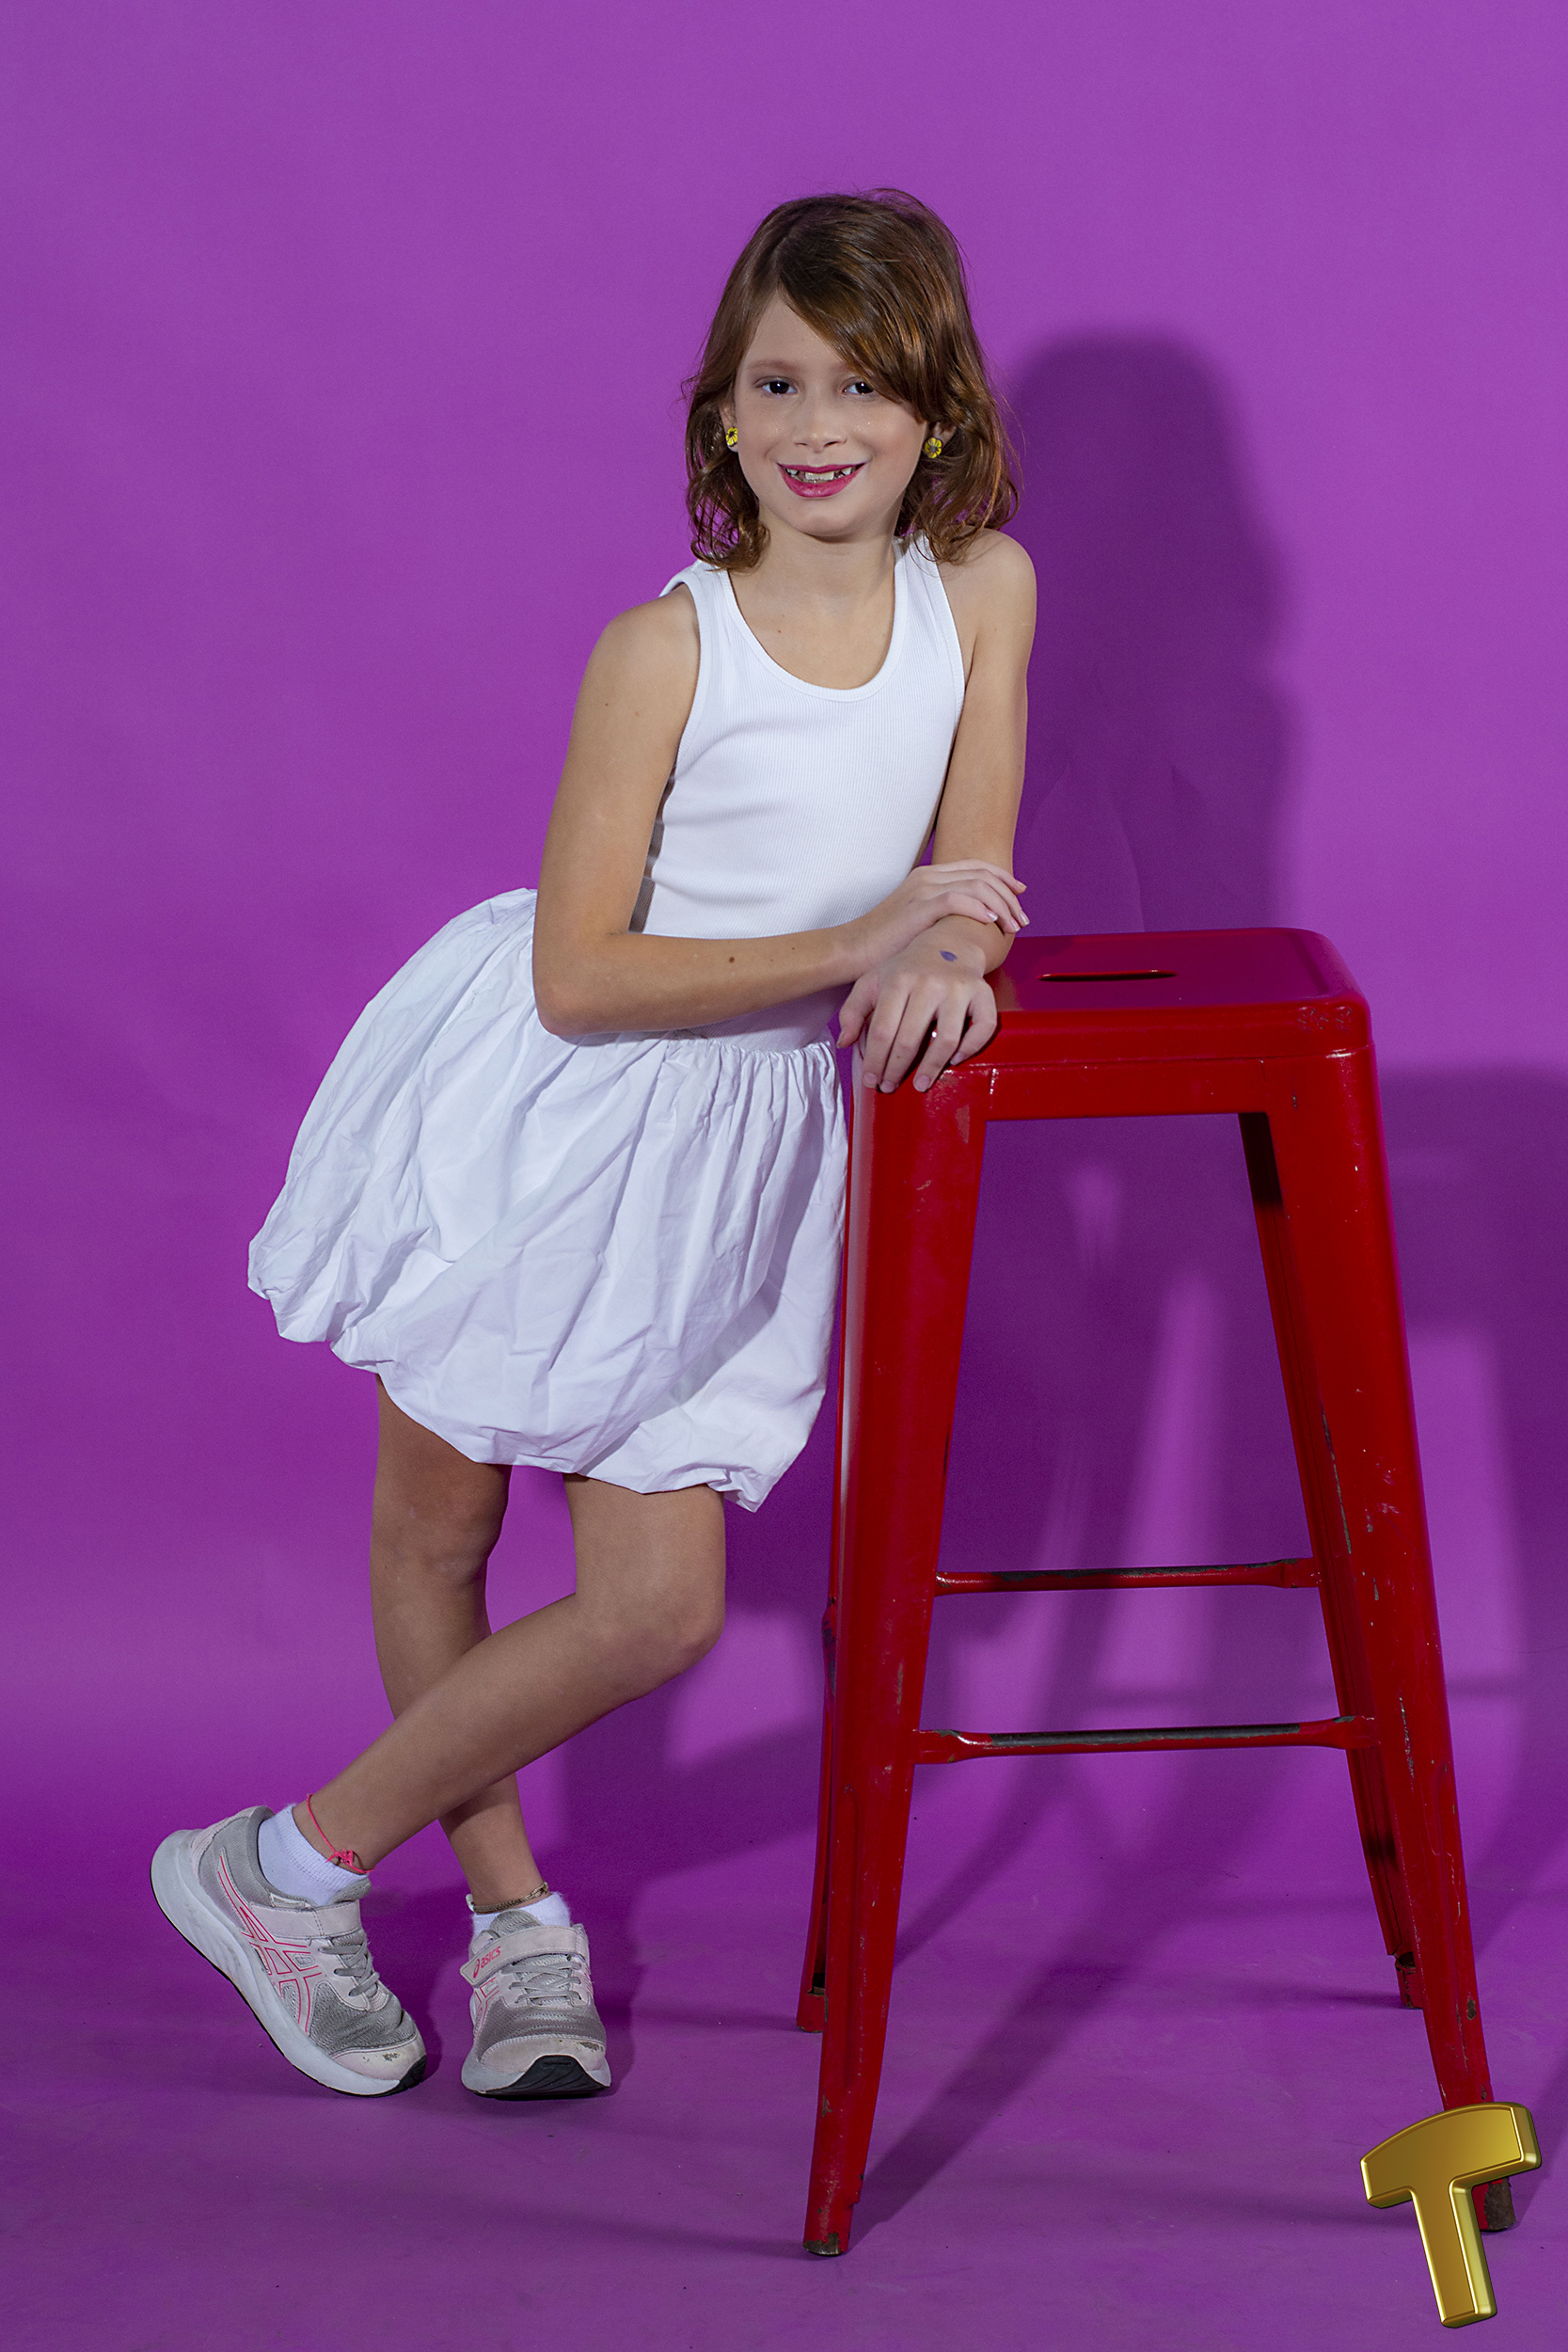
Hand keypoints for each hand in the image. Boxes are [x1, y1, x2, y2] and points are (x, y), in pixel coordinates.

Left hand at [837, 938, 997, 1092]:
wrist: (948, 943)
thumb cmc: (907, 969)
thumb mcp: (873, 981)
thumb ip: (853, 1010)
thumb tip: (845, 1043)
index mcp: (898, 980)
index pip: (883, 1030)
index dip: (875, 1061)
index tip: (872, 1080)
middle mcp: (929, 983)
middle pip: (910, 1039)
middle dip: (896, 1070)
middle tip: (890, 1087)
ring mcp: (958, 988)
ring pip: (946, 1039)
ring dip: (931, 1068)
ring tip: (919, 1084)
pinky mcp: (983, 993)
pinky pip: (983, 1027)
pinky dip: (970, 1048)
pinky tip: (954, 1060)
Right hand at [843, 860, 1025, 974]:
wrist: (852, 949)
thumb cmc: (884, 943)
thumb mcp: (918, 922)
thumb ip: (942, 916)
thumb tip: (968, 926)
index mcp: (929, 875)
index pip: (976, 867)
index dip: (1003, 878)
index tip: (1020, 895)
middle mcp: (929, 876)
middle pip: (983, 874)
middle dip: (1009, 896)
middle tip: (1023, 919)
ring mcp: (924, 889)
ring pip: (977, 885)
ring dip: (1002, 905)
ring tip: (1013, 927)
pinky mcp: (919, 906)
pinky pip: (959, 899)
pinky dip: (981, 909)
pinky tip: (992, 924)